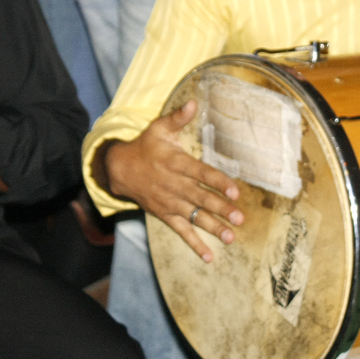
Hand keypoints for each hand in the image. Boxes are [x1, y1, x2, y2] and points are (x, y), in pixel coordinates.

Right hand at [105, 101, 243, 262]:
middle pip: (200, 198)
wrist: (120, 169)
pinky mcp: (165, 214)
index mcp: (176, 163)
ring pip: (194, 216)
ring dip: (213, 227)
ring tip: (230, 237)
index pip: (201, 173)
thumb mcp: (159, 128)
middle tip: (239, 217)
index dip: (218, 181)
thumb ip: (178, 118)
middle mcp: (174, 185)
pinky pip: (181, 231)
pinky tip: (209, 256)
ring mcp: (170, 202)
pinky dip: (194, 244)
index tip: (235, 190)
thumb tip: (194, 102)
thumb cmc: (145, 146)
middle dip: (221, 208)